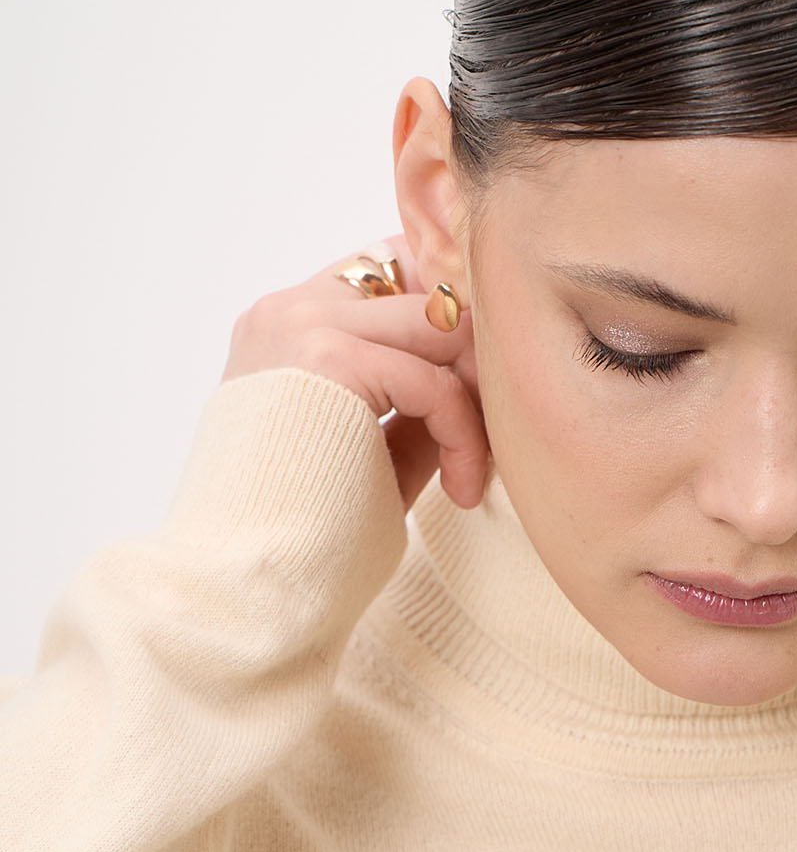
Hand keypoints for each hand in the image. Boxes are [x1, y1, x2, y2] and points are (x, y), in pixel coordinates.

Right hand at [221, 233, 491, 511]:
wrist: (249, 584)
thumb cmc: (307, 538)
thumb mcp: (372, 452)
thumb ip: (415, 404)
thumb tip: (482, 375)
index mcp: (285, 325)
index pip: (391, 268)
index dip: (451, 321)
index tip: (478, 397)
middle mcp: (287, 310)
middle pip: (426, 288)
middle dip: (476, 362)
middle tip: (492, 438)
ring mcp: (301, 327)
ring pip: (440, 325)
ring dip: (477, 399)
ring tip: (472, 469)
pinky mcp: (327, 361)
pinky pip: (434, 381)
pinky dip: (464, 436)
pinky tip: (462, 490)